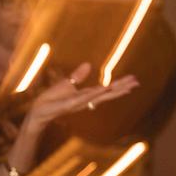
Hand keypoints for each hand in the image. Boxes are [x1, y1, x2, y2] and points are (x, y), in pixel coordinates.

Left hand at [23, 63, 138, 130]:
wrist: (39, 110)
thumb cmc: (52, 99)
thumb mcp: (67, 83)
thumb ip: (78, 76)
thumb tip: (89, 65)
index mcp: (87, 95)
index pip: (106, 89)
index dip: (119, 85)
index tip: (133, 79)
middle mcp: (86, 100)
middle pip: (108, 93)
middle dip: (122, 88)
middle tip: (136, 82)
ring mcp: (80, 103)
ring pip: (101, 96)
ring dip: (114, 91)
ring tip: (128, 85)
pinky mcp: (71, 104)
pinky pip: (86, 98)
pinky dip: (96, 94)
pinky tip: (105, 88)